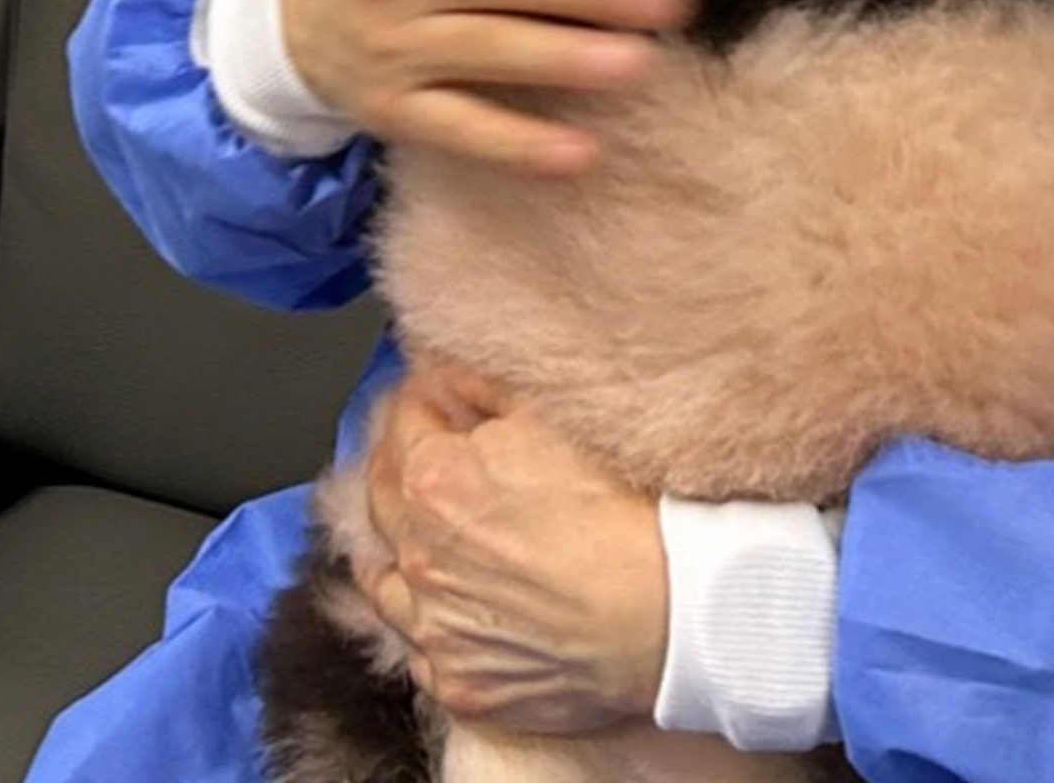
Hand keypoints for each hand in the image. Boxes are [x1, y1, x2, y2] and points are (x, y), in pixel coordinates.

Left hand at [356, 361, 669, 735]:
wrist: (671, 612)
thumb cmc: (626, 512)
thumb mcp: (559, 417)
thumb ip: (488, 385)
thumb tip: (445, 368)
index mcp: (434, 480)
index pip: (401, 422)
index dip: (424, 401)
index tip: (440, 398)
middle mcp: (418, 558)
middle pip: (382, 498)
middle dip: (401, 466)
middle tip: (431, 454)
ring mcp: (434, 629)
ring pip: (386, 580)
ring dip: (402, 549)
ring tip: (432, 537)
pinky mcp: (461, 684)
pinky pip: (421, 647)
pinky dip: (431, 620)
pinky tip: (458, 606)